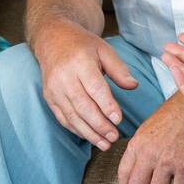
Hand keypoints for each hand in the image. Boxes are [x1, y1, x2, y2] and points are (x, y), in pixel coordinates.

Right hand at [36, 21, 137, 150]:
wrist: (53, 40)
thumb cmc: (82, 45)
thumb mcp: (104, 50)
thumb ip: (119, 69)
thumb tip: (133, 86)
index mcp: (80, 62)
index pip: (95, 88)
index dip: (107, 106)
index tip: (118, 120)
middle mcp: (64, 77)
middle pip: (83, 106)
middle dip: (99, 125)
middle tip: (114, 137)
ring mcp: (54, 89)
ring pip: (72, 116)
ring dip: (89, 133)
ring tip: (105, 143)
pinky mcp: (49, 97)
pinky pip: (63, 118)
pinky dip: (77, 130)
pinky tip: (90, 137)